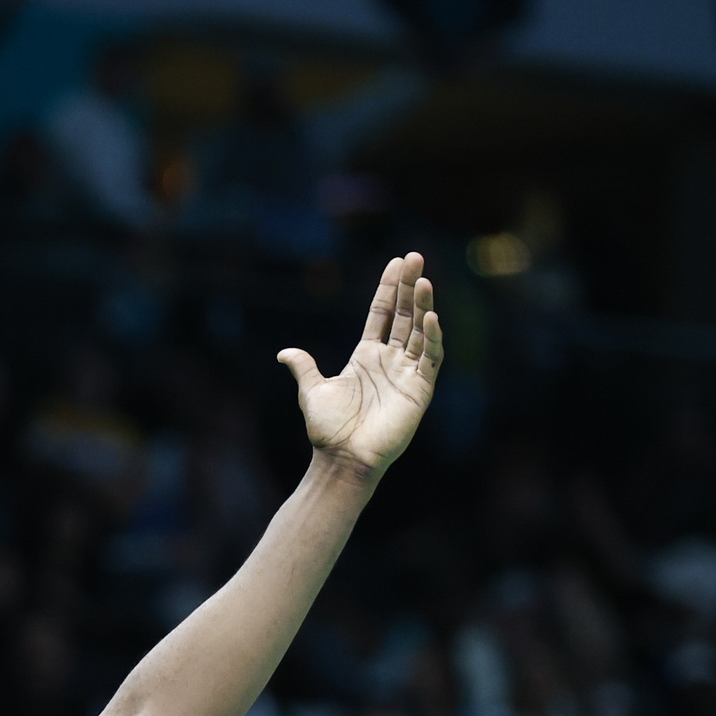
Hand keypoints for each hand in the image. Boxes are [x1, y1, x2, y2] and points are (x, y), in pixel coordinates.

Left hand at [277, 253, 443, 481]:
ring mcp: (406, 373)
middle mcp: (390, 361)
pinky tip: (431, 316)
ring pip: (419, 331)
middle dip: (409, 286)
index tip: (395, 262)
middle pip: (403, 315)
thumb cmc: (329, 429)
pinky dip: (431, 338)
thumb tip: (284, 353)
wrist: (343, 458)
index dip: (389, 288)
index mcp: (366, 357)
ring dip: (423, 305)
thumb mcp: (312, 391)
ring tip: (424, 279)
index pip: (382, 314)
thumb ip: (304, 367)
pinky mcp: (419, 389)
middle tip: (416, 257)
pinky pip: (430, 358)